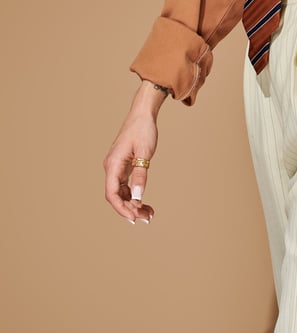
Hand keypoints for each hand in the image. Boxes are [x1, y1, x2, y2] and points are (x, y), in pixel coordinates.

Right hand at [103, 81, 165, 223]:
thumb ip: (140, 175)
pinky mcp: (124, 166)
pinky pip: (126, 186)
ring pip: (122, 193)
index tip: (134, 217)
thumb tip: (137, 197)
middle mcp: (112, 168)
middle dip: (130, 209)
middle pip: (117, 196)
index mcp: (113, 165)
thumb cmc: (143, 130)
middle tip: (147, 218)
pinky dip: (134, 195)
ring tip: (149, 213)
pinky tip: (144, 202)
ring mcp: (117, 168)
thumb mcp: (145, 153)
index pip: (112, 194)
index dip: (121, 208)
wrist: (143, 114)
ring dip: (133, 204)